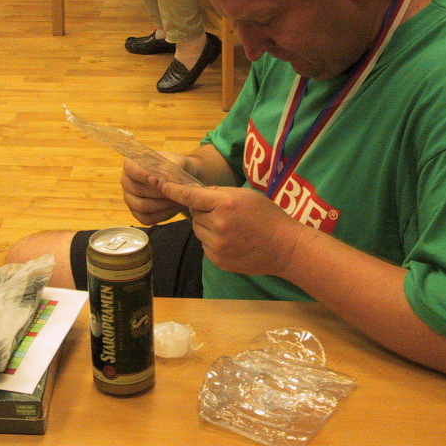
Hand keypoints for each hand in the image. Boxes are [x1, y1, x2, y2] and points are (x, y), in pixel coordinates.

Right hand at [121, 154, 190, 224]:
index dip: (143, 176)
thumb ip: (169, 167)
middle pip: (136, 190)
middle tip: (174, 191)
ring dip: (161, 204)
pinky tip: (174, 208)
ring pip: (141, 206)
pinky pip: (147, 218)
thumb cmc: (175, 167)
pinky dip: (163, 215)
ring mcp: (130, 199)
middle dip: (158, 192)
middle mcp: (126, 181)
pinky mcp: (138, 213)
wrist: (179, 179)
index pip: (131, 170)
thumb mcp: (175, 161)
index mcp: (131, 164)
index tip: (157, 180)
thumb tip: (161, 178)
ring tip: (176, 199)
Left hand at [160, 182, 301, 276]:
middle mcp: (218, 224)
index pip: (191, 196)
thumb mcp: (245, 195)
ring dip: (207, 227)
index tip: (161, 185)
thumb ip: (219, 194)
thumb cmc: (268, 216)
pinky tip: (232, 240)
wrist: (284, 247)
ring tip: (231, 228)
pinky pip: (205, 245)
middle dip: (204, 212)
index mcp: (225, 204)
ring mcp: (217, 245)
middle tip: (225, 213)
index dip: (174, 190)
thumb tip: (197, 195)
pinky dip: (213, 241)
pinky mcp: (218, 259)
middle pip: (195, 214)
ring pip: (198, 230)